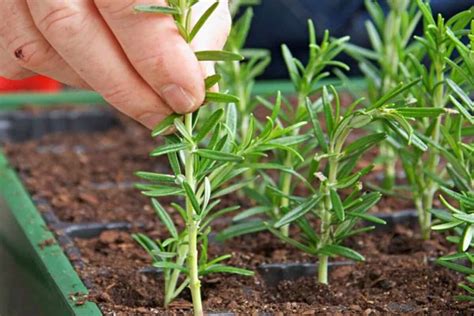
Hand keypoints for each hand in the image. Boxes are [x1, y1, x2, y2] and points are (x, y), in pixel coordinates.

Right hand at [0, 0, 230, 127]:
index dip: (156, 56)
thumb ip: (194, 30)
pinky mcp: (2, 13)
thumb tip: (195, 84)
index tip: (186, 98)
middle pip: (70, 27)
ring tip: (138, 90)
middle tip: (164, 117)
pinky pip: (21, 60)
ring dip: (98, 85)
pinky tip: (100, 71)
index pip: (126, 2)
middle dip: (125, 88)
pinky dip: (68, 76)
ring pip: (41, 48)